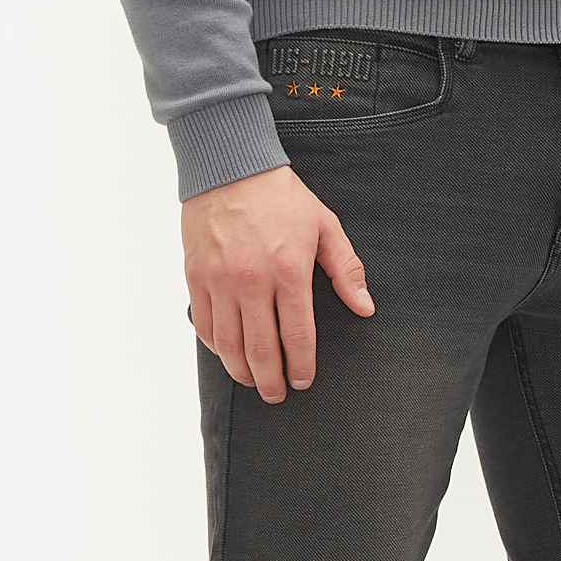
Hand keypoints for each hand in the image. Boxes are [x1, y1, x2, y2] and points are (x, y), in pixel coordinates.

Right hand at [181, 164, 373, 402]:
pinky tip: (227, 353)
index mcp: (290, 270)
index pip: (297, 336)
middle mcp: (252, 280)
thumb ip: (347, 270)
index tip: (303, 381)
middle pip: (261, 350)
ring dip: (241, 371)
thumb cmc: (282, 196)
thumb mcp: (325, 225)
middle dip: (271, 381)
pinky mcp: (195, 275)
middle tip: (277, 395)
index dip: (301, 366)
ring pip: (228, 344)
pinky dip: (215, 346)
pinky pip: (204, 324)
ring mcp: (220, 280)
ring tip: (253, 381)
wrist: (229, 165)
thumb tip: (365, 307)